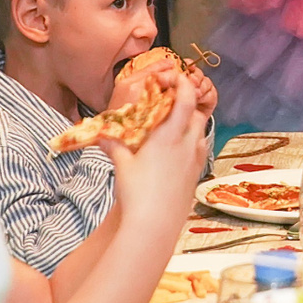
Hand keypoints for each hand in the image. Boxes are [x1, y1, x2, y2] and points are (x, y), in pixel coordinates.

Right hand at [99, 68, 210, 228]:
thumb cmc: (137, 193)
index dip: (183, 84)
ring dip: (190, 123)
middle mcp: (188, 144)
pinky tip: (178, 150)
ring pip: (201, 131)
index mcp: (170, 136)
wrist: (155, 226)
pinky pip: (201, 149)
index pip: (185, 100)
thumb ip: (115, 144)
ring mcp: (196, 160)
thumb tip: (101, 133)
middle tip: (169, 103)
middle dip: (186, 104)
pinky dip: (193, 142)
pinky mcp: (197, 174)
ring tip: (172, 126)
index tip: (175, 77)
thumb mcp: (122, 165)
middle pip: (196, 113)